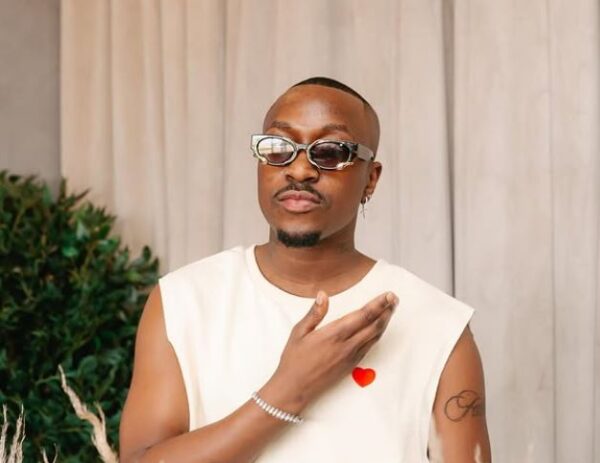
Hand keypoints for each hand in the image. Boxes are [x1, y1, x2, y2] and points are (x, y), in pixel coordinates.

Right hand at [267, 291, 398, 410]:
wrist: (295, 388)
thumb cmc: (294, 359)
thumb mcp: (299, 332)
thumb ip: (315, 313)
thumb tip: (323, 294)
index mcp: (334, 334)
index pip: (363, 316)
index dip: (378, 304)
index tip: (388, 295)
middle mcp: (347, 345)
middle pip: (374, 325)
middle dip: (387, 310)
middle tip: (394, 298)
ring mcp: (351, 357)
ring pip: (375, 336)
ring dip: (385, 322)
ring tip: (390, 309)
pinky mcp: (351, 365)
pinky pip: (369, 346)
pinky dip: (377, 334)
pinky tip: (378, 328)